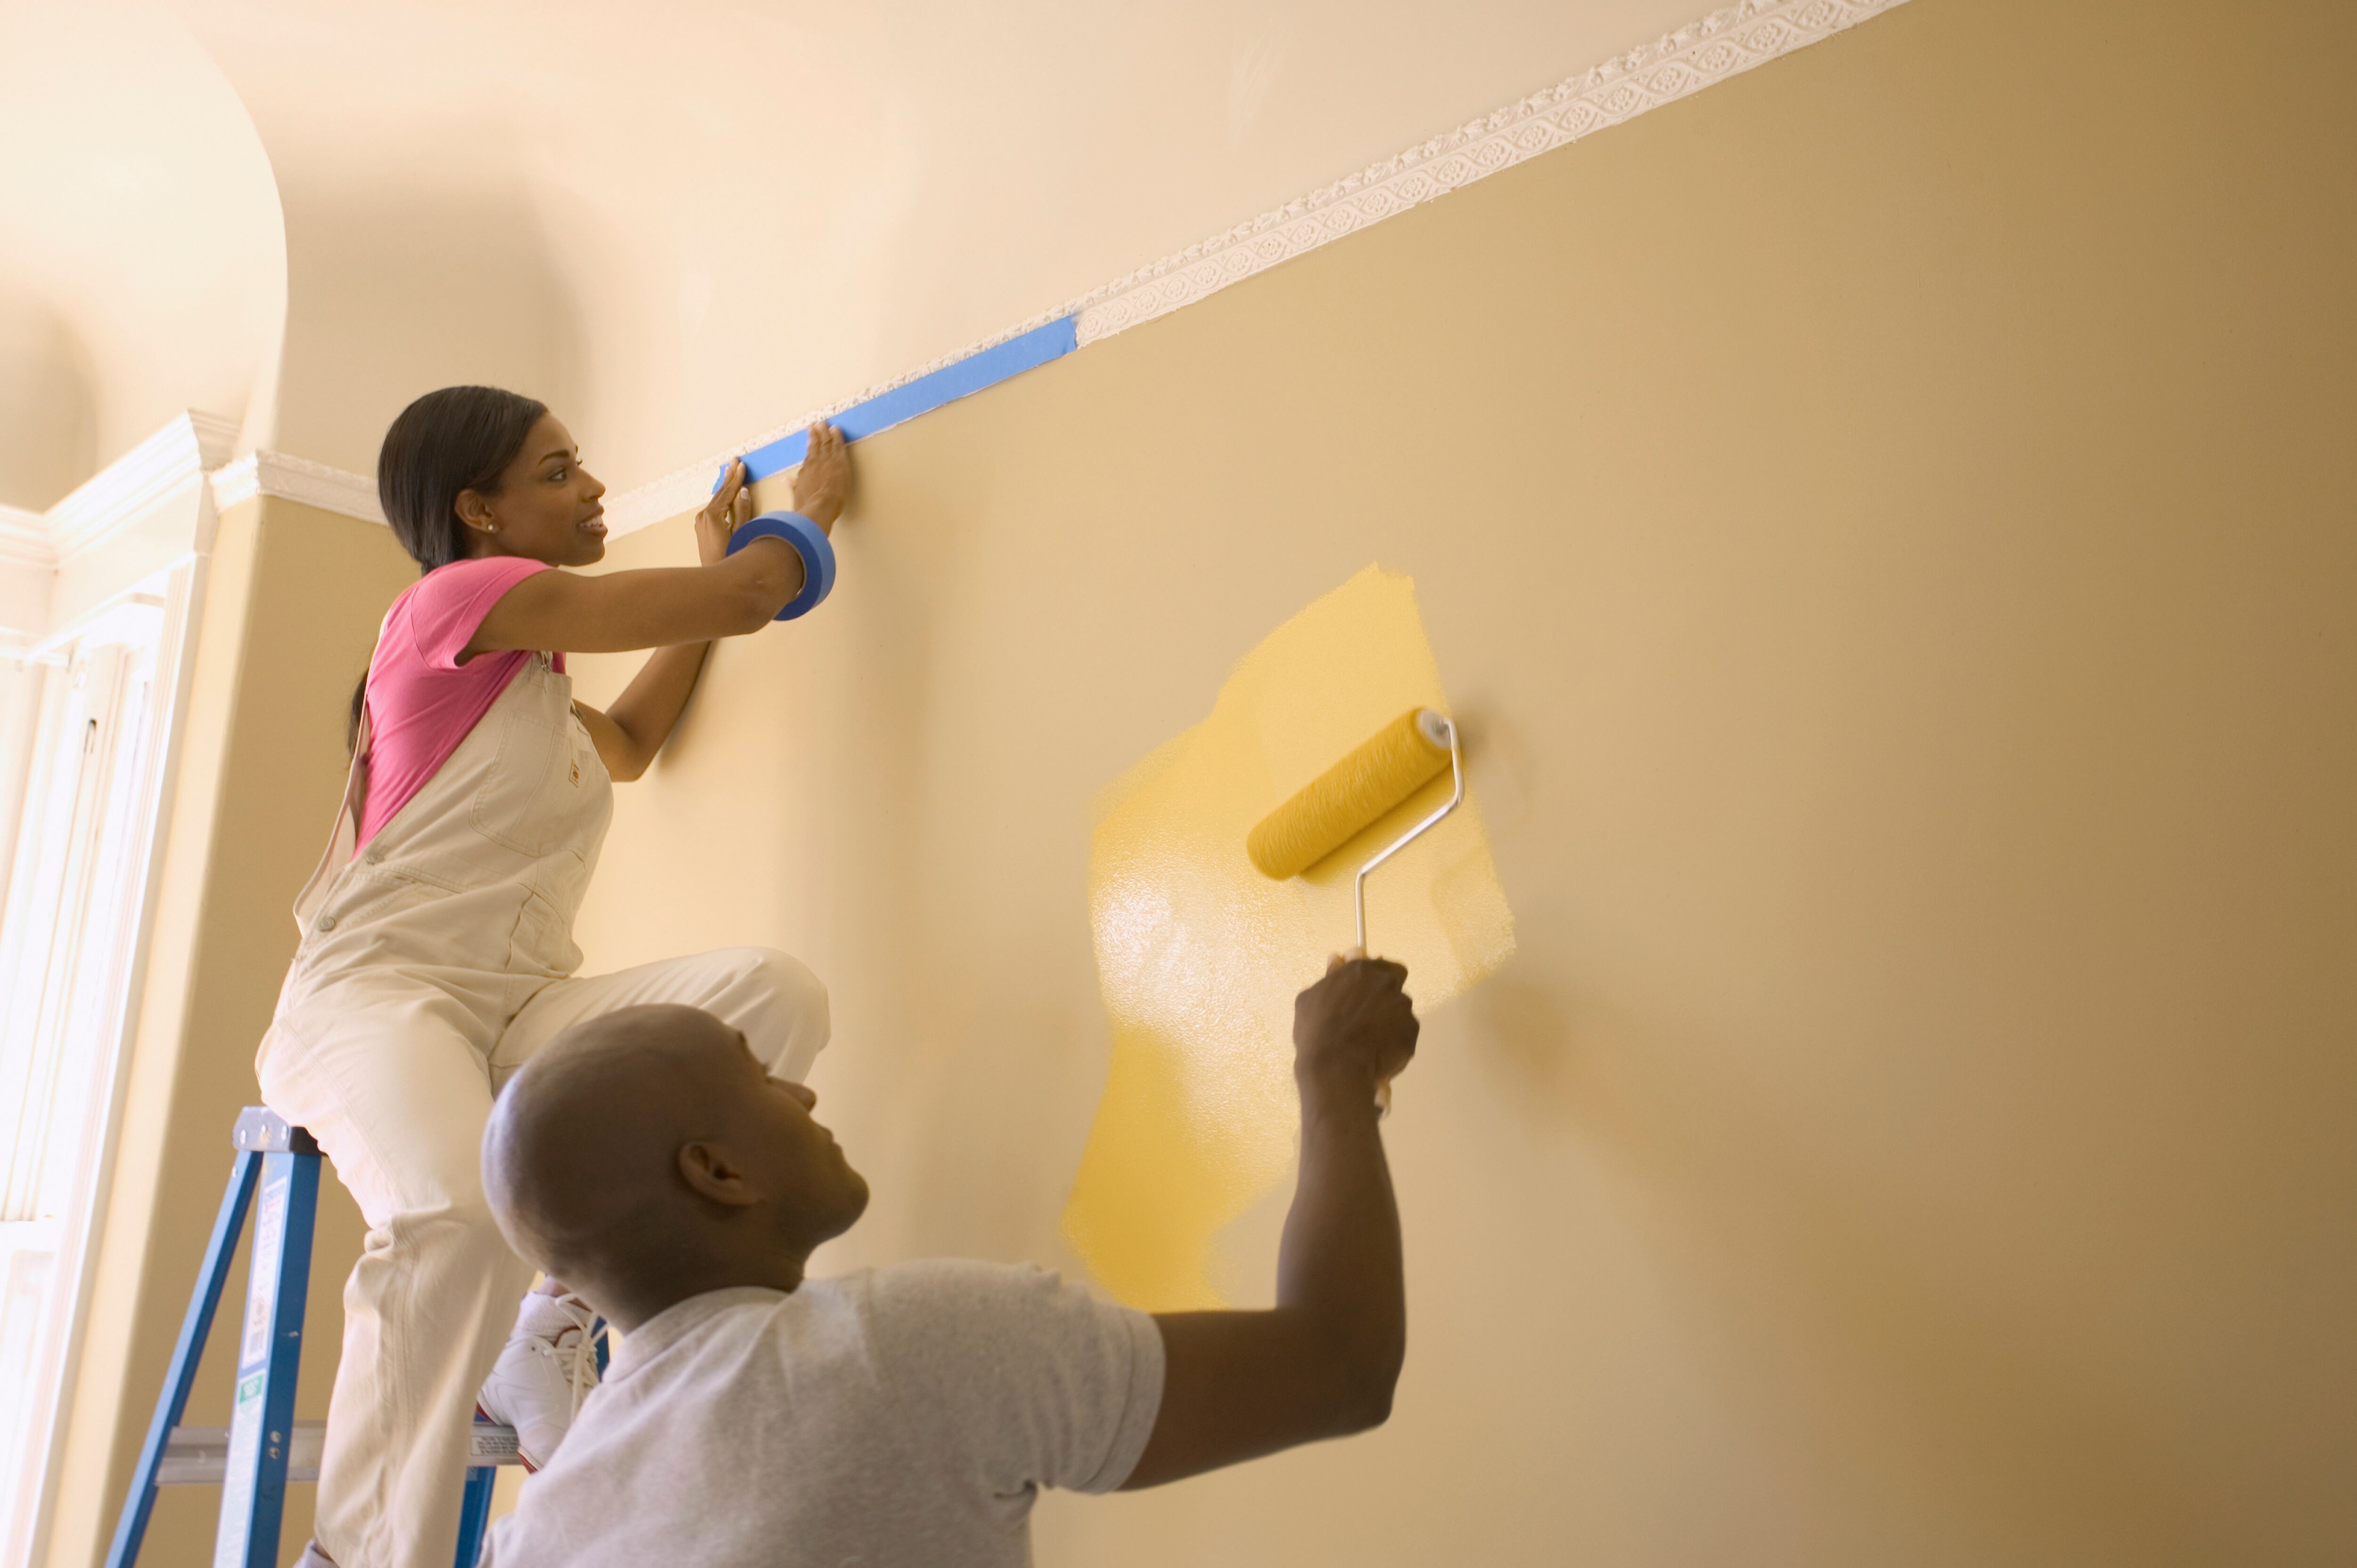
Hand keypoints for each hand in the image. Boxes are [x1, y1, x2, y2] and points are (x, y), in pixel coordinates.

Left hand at [695, 460, 755, 566]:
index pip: (728, 492)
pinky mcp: (701, 529)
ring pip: (716, 500)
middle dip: (728, 477)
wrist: (715, 579)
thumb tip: (743, 492)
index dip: (736, 478)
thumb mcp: (741, 533)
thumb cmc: (731, 557)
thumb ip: (742, 511)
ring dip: (725, 487)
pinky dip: (721, 499)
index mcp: (712, 515)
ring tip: (730, 472)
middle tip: (734, 461)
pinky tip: (725, 494)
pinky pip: (713, 508)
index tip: (741, 465)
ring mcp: (700, 522)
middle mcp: (703, 516)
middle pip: (720, 493)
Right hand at [791, 422, 849, 532]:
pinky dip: (837, 436)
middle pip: (816, 444)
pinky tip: (836, 429)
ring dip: (825, 432)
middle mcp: (814, 462)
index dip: (810, 442)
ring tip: (824, 423)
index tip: (810, 433)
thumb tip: (786, 480)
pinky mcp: (839, 462)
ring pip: (826, 442)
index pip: (809, 454)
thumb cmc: (808, 506)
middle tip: (817, 423)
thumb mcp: (797, 495)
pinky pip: (838, 445)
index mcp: (805, 470)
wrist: (820, 507)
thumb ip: (793, 485)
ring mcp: (826, 461)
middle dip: (816, 433)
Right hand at [1292, 950, 1417, 1093]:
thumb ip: (1330, 977)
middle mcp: (1386, 983)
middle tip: (1366, 1017)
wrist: (1336, 1069)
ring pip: (1399, 1009)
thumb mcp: (1310, 999)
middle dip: (1382, 996)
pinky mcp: (1412, 1030)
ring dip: (1389, 1019)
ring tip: (1369, 1040)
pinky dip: (1395, 1040)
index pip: (1377, 962)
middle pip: (1393, 983)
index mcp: (1361, 971)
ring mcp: (1402, 1006)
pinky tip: (1378, 1051)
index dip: (1372, 976)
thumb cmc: (1317, 1033)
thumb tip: (1336, 959)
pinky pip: (1405, 1031)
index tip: (1364, 988)